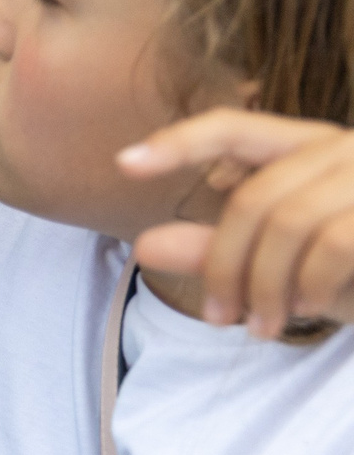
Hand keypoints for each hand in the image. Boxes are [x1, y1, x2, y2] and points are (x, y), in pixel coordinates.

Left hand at [120, 113, 353, 336]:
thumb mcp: (287, 266)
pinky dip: (306, 283)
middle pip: (253, 196)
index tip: (123, 165)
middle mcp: (345, 147)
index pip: (234, 127)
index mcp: (312, 148)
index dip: (179, 142)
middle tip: (216, 316)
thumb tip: (145, 245)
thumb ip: (221, 251)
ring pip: (287, 220)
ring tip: (260, 327)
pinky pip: (329, 241)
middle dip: (223, 262)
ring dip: (264, 284)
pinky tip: (304, 311)